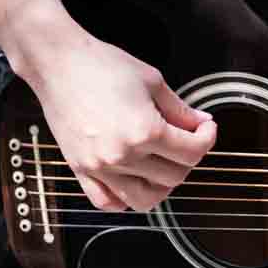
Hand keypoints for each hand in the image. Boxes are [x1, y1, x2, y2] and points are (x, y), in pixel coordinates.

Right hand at [0, 0, 216, 211]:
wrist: (59, 65)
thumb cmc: (102, 66)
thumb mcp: (153, 82)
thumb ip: (180, 110)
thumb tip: (201, 124)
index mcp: (145, 131)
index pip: (193, 152)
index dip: (207, 139)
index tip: (205, 129)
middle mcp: (122, 156)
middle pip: (174, 177)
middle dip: (188, 158)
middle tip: (187, 140)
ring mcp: (99, 167)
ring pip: (144, 200)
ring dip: (161, 184)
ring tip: (164, 162)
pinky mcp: (79, 171)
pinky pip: (107, 202)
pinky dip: (125, 198)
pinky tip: (134, 178)